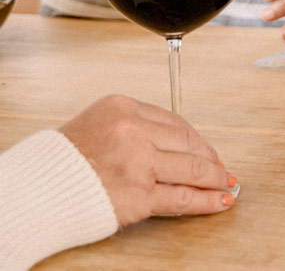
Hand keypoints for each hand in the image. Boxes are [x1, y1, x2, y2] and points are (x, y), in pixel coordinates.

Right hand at [58, 95, 234, 225]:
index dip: (195, 139)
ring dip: (215, 178)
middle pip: (188, 143)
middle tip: (220, 167)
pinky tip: (220, 200)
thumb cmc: (61, 162)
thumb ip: (133, 128)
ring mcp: (138, 163)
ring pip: (192, 168)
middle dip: (209, 158)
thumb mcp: (97, 125)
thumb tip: (176, 142)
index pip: (175, 121)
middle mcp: (133, 131)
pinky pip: (184, 197)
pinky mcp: (140, 195)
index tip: (205, 148)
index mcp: (123, 107)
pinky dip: (208, 200)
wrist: (34, 191)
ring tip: (225, 183)